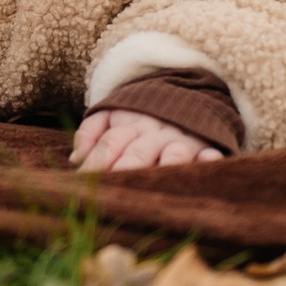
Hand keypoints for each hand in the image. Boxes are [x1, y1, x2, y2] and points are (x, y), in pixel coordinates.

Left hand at [71, 108, 224, 170]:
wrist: (183, 94)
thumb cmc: (140, 116)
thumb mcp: (112, 115)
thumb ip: (90, 132)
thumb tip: (75, 159)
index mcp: (130, 125)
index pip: (110, 142)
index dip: (96, 162)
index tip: (84, 182)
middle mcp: (156, 134)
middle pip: (138, 153)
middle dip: (124, 171)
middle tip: (113, 191)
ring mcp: (183, 140)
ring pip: (173, 155)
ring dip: (164, 167)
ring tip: (154, 183)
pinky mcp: (207, 146)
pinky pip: (210, 154)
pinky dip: (209, 159)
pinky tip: (207, 163)